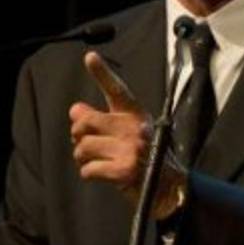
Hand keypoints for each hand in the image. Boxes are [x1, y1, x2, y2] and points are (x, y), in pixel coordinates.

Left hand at [70, 51, 189, 219]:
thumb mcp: (129, 134)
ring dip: (83, 158)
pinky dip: (89, 174)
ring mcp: (129, 148)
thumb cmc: (146, 159)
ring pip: (83, 147)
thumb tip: (75, 110)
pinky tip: (102, 174)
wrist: (168, 188)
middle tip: (85, 144)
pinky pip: (88, 169)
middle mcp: (133, 128)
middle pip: (85, 122)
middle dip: (77, 135)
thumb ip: (103, 121)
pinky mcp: (124, 169)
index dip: (102, 72)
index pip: (116, 90)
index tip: (90, 56)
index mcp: (135, 115)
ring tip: (95, 161)